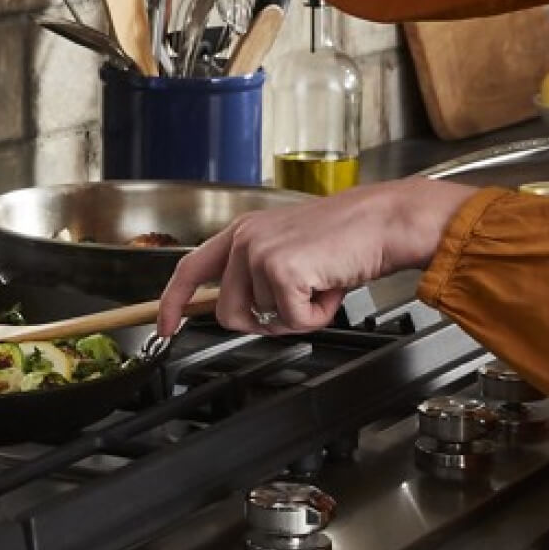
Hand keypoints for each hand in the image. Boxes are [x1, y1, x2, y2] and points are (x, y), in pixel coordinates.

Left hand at [157, 179, 480, 335]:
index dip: (173, 303)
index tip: (164, 327)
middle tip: (298, 303)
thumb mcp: (291, 251)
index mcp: (242, 232)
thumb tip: (244, 314)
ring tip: (320, 284)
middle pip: (227, 312)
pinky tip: (330, 286)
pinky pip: (290, 320)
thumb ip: (259, 277)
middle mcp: (244, 238)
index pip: (190, 270)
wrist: (384, 223)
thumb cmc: (347, 239)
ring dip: (296, 316)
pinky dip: (315, 316)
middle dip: (262, 322)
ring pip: (261, 320)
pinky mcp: (280, 268)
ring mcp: (259, 252)